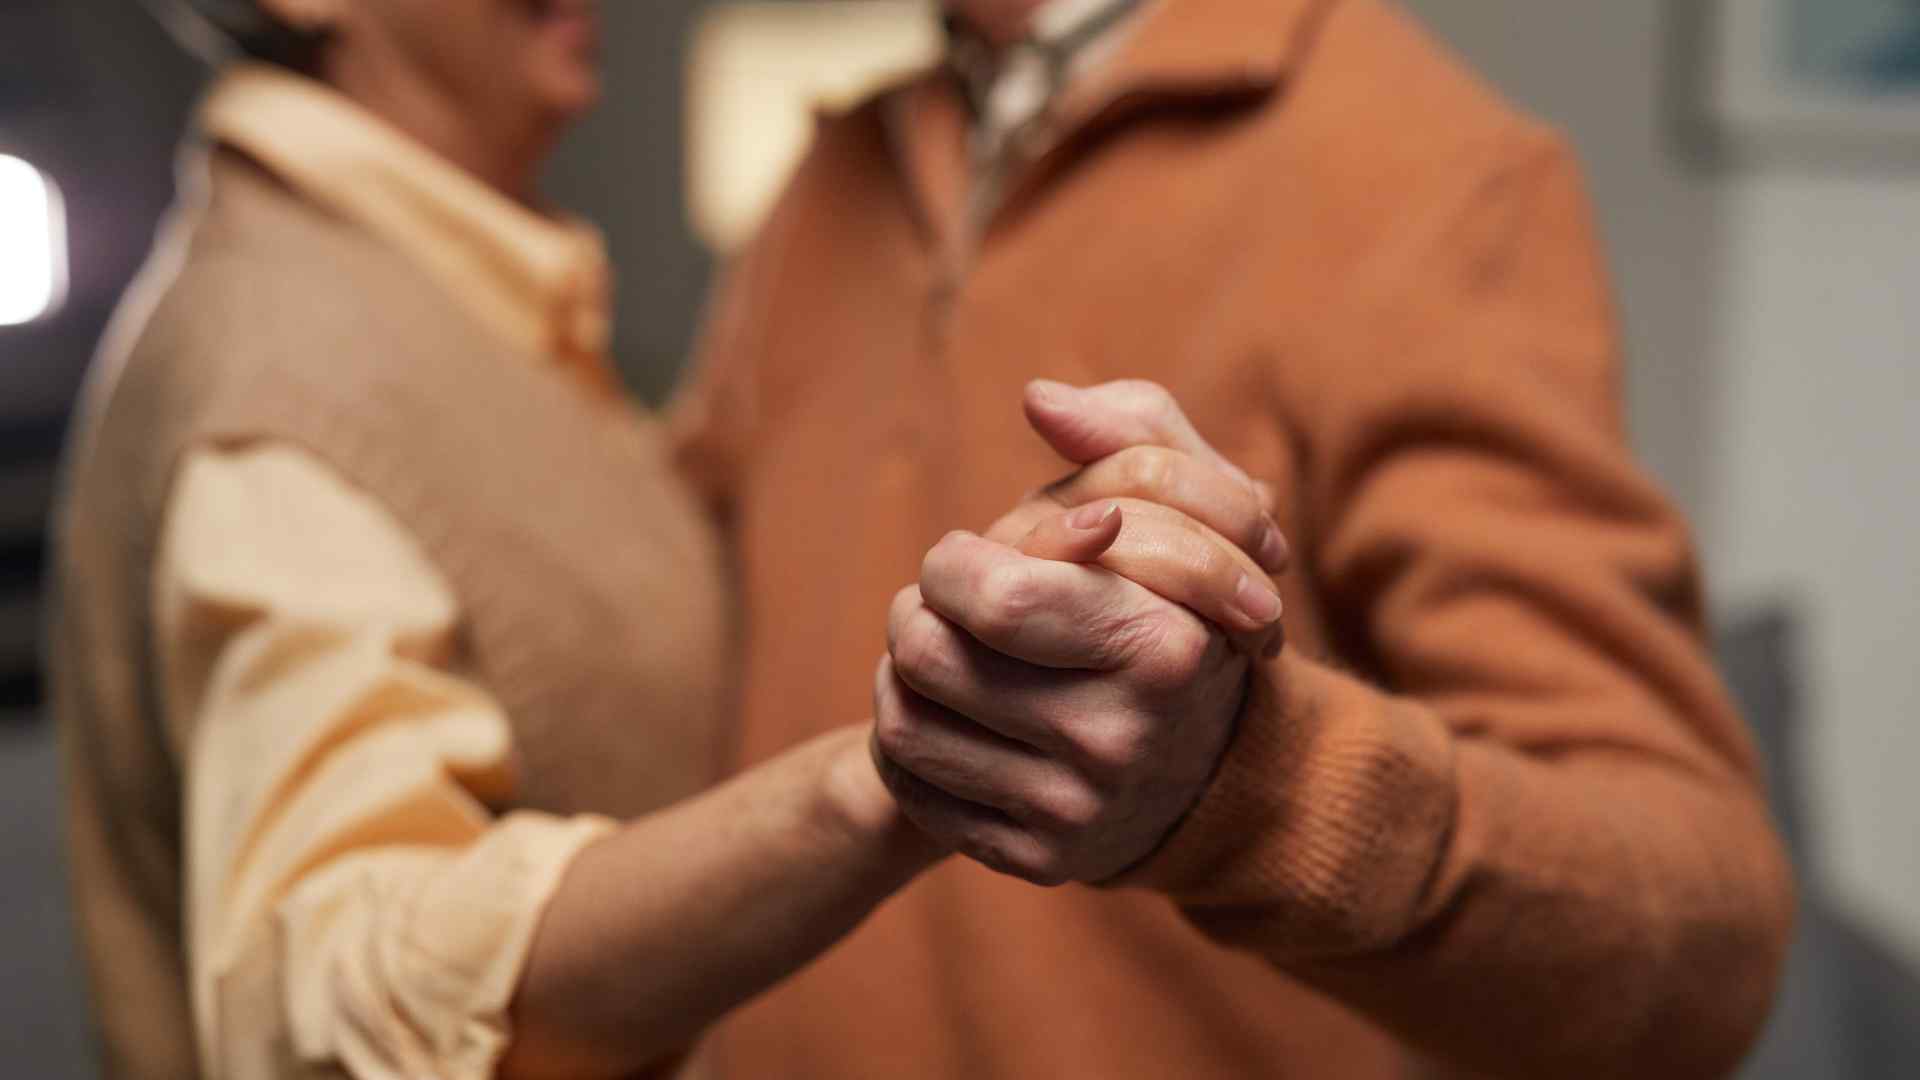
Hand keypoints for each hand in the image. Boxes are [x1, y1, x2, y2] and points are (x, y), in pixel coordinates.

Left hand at [874, 380, 1281, 884]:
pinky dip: (909, 738)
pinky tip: (950, 715)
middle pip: (929, 652)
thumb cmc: (1177, 606)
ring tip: (944, 649)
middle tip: (944, 599)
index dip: (958, 561)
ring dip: (902, 669)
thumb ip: (1131, 433)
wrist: (1213, 768)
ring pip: (903, 719)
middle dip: (918, 607)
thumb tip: (1039, 400)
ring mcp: (1078, 810)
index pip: (994, 594)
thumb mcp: (1186, 508)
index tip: (978, 555)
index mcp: (1166, 644)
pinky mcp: (1037, 860)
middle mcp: (1122, 739)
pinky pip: (911, 786)